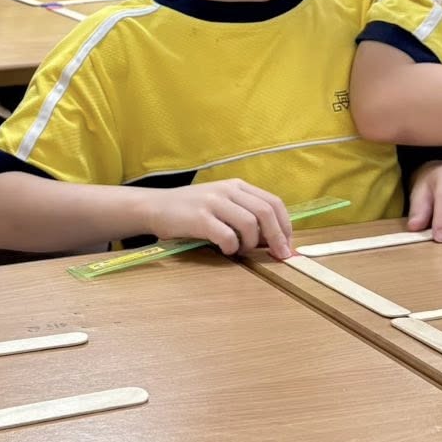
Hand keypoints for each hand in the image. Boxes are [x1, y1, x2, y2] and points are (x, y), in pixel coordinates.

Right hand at [144, 178, 294, 258]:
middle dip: (278, 237)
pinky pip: (227, 235)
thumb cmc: (190, 211)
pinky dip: (232, 247)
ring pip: (250, 224)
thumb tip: (273, 240)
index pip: (273, 202)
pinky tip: (225, 250)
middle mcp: (227, 190)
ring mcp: (213, 202)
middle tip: (279, 255)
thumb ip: (245, 215)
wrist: (154, 207)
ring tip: (241, 250)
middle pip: (266, 212)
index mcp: (237, 186)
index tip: (287, 245)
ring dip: (251, 243)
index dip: (285, 225)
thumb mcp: (221, 204)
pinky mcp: (199, 217)